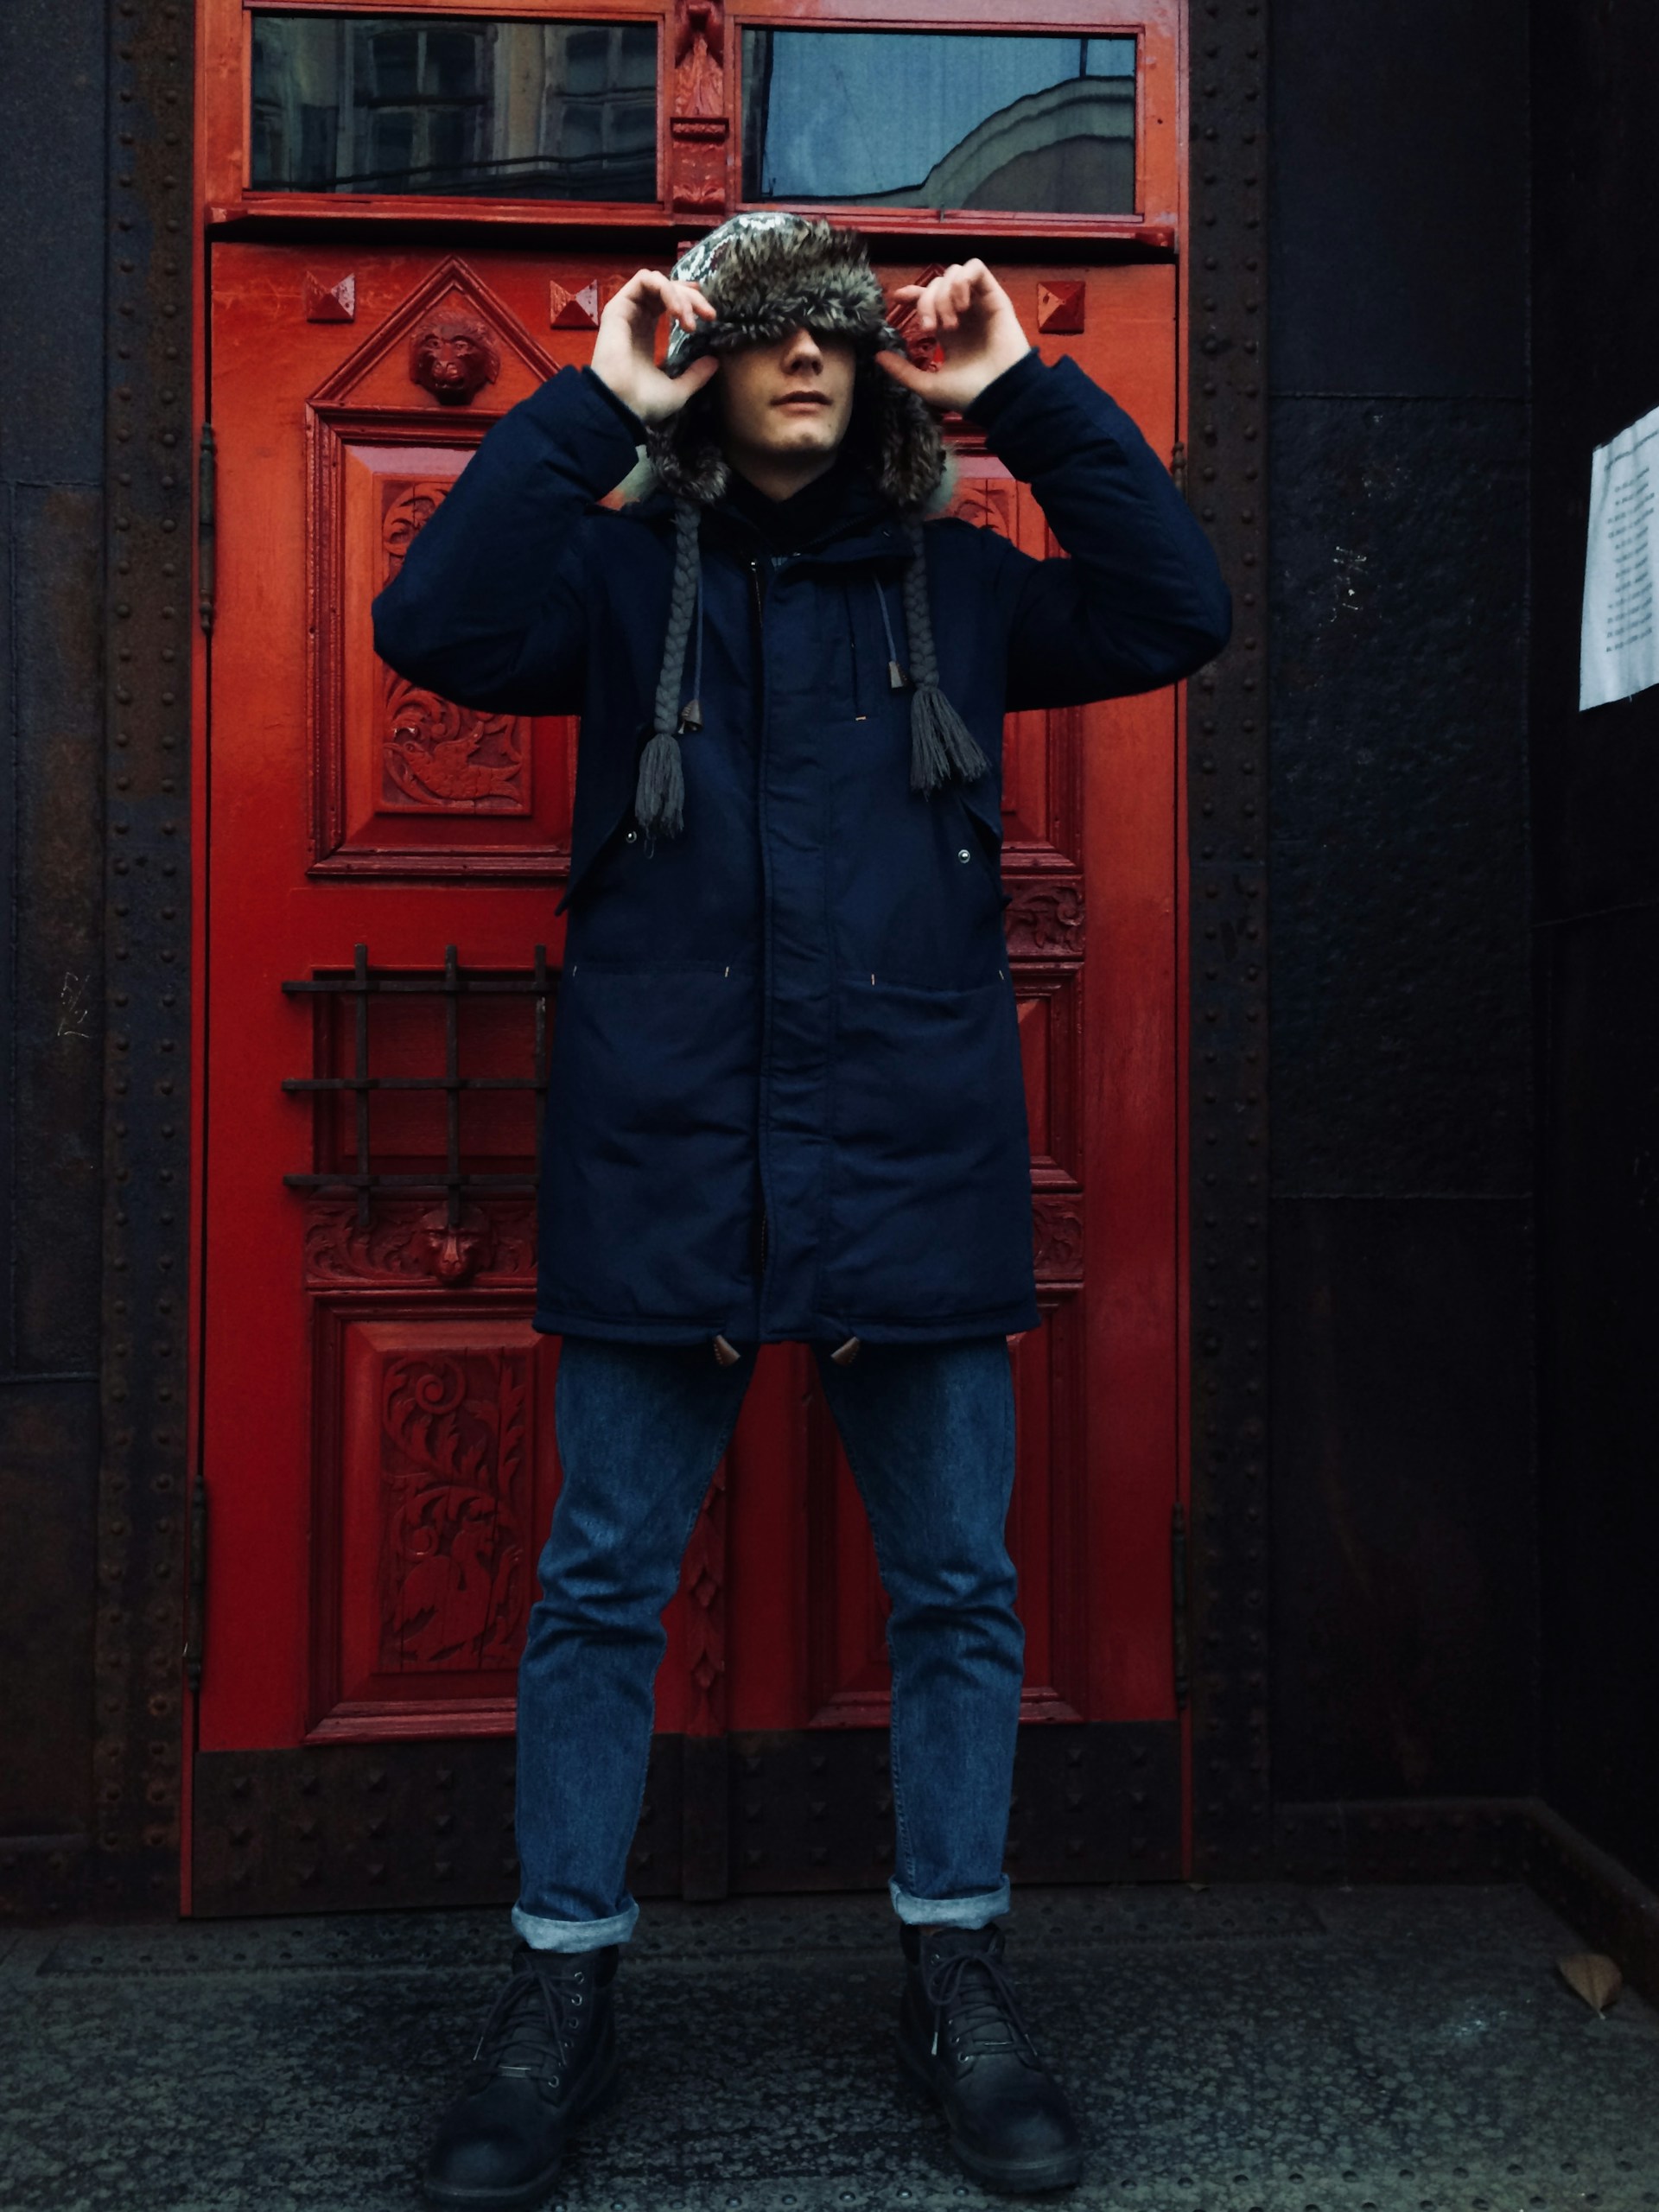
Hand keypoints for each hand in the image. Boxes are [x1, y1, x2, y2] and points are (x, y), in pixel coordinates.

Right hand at [590, 269, 720, 425]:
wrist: (621, 406)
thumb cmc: (643, 403)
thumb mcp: (677, 391)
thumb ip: (696, 375)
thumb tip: (715, 362)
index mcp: (645, 334)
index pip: (666, 303)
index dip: (688, 300)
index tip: (709, 314)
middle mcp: (635, 319)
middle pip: (666, 290)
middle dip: (692, 298)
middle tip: (710, 316)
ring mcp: (626, 311)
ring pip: (657, 282)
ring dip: (680, 295)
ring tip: (689, 319)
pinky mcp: (618, 306)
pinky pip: (644, 280)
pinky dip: (666, 290)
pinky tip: (677, 311)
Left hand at [875, 260, 1031, 414]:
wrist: (998, 396)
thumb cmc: (969, 394)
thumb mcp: (928, 385)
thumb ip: (903, 371)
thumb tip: (877, 355)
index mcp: (949, 330)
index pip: (928, 298)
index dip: (912, 293)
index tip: (898, 298)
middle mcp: (964, 313)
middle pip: (936, 285)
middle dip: (926, 302)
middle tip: (929, 328)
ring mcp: (979, 304)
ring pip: (954, 273)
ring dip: (944, 294)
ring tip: (950, 322)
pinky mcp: (995, 297)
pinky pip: (976, 268)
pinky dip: (962, 280)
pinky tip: (962, 305)